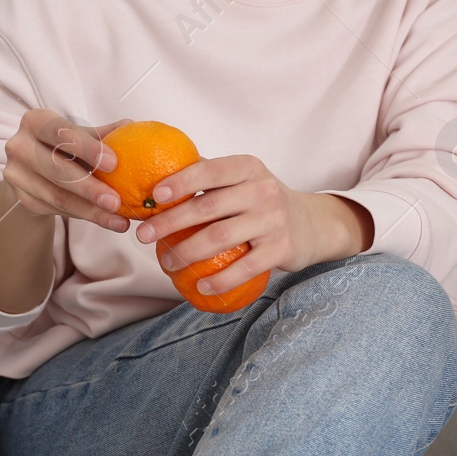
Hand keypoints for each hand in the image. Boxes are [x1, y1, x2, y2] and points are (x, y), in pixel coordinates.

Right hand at [1, 109, 132, 233]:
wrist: (33, 170)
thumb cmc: (62, 147)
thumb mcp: (80, 136)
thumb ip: (104, 133)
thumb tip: (132, 127)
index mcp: (35, 121)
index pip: (61, 133)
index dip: (88, 148)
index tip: (114, 163)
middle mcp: (19, 146)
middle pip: (56, 169)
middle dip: (89, 188)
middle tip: (117, 201)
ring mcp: (17, 175)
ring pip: (57, 196)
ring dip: (91, 210)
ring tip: (118, 220)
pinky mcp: (22, 199)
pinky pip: (56, 210)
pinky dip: (84, 216)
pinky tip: (105, 220)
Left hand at [132, 155, 373, 295]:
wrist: (314, 224)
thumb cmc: (262, 200)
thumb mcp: (243, 179)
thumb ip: (209, 176)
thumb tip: (156, 179)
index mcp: (248, 168)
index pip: (210, 170)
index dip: (181, 181)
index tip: (154, 196)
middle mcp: (263, 190)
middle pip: (208, 207)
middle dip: (170, 222)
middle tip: (142, 235)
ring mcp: (274, 220)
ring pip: (221, 238)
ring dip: (187, 253)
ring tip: (166, 263)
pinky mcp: (282, 249)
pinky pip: (245, 268)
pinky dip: (220, 280)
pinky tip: (200, 287)